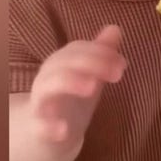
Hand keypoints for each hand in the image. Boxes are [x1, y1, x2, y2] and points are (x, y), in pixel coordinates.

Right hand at [28, 25, 125, 145]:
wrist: (40, 133)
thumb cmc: (69, 98)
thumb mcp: (87, 75)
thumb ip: (100, 54)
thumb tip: (116, 28)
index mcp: (60, 63)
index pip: (77, 50)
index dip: (100, 53)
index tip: (123, 64)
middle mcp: (47, 78)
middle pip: (63, 63)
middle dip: (91, 64)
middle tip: (118, 74)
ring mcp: (40, 102)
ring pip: (48, 87)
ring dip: (70, 83)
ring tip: (93, 87)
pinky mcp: (36, 126)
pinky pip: (39, 124)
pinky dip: (49, 125)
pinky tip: (63, 130)